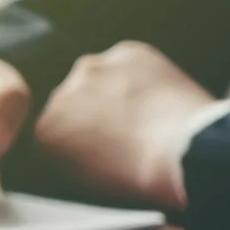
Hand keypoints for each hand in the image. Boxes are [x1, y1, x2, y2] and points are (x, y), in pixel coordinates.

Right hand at [29, 40, 216, 210]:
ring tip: (139, 112)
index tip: (93, 147)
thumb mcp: (87, 177)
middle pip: (71, 98)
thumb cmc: (138, 174)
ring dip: (110, 89)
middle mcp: (62, 92)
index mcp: (47, 129)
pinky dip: (136, 74)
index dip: (74, 138)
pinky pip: (126, 62)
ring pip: (97, 77)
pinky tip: (151, 94)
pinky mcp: (127, 52)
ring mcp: (94, 68)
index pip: (51, 128)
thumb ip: (69, 152)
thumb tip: (76, 142)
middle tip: (118, 129)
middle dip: (89, 110)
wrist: (182, 151)